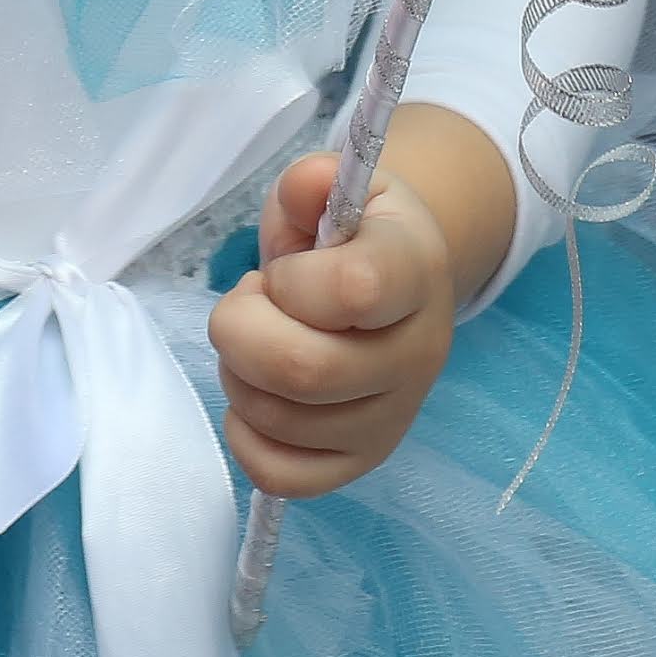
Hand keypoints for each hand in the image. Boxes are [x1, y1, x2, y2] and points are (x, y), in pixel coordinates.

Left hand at [212, 154, 460, 499]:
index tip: (284, 269)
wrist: (393, 287)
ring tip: (257, 340)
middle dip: (240, 330)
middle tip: (248, 304)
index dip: (293, 281)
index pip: (355, 290)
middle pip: (303, 370)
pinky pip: (280, 473)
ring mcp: (391, 419)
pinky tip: (258, 395)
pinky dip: (245, 436)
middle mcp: (417, 355)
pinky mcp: (359, 463)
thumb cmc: (352, 236)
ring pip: (282, 420)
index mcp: (416, 275)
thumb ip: (311, 183)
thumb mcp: (336, 193)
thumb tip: (307, 186)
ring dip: (238, 374)